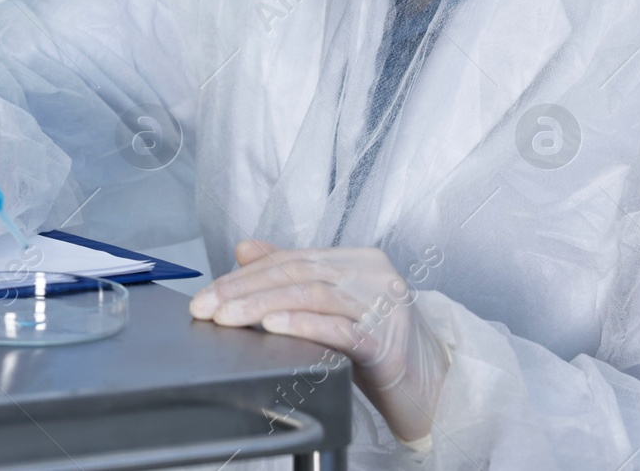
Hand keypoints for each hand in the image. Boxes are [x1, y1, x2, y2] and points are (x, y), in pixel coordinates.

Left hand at [191, 240, 448, 445]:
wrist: (432, 390)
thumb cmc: (379, 348)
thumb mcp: (332, 306)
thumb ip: (292, 274)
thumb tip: (245, 250)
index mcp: (357, 260)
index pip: (289, 260)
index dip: (243, 276)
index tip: (207, 295)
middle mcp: (373, 275)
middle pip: (296, 273)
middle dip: (243, 290)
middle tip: (206, 308)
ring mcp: (384, 306)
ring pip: (313, 295)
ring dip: (262, 306)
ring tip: (228, 317)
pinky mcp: (388, 342)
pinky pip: (340, 328)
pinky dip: (303, 324)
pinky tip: (273, 327)